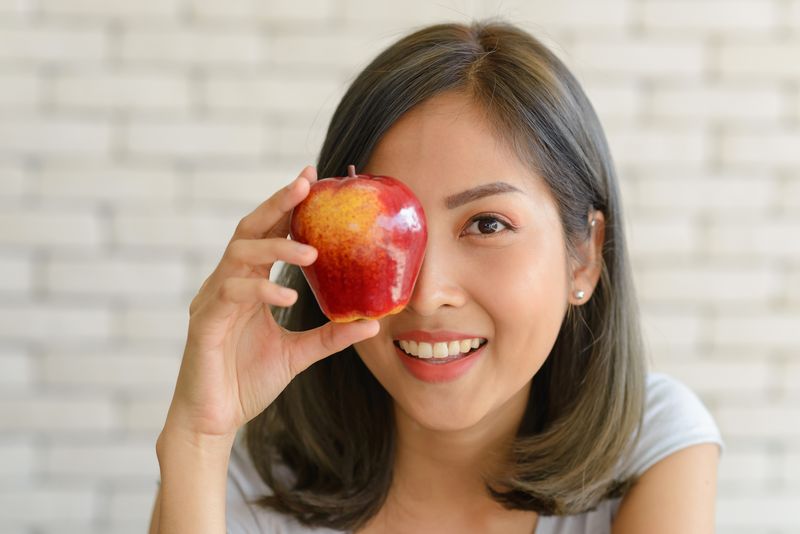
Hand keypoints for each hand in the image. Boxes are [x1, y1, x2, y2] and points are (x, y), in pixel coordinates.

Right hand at [162, 165, 379, 442]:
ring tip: (312, 252)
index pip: (267, 234)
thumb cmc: (247, 381)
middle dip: (277, 204)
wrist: (214, 420)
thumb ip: (331, 336)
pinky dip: (260, 290)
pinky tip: (287, 296)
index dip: (287, 207)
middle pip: (248, 230)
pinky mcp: (203, 324)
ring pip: (238, 255)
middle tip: (306, 185)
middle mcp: (227, 284)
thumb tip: (373, 322)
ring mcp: (212, 301)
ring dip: (275, 247)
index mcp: (248, 285)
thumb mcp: (299, 354)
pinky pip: (231, 294)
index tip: (314, 182)